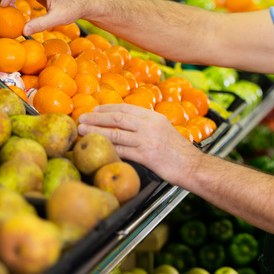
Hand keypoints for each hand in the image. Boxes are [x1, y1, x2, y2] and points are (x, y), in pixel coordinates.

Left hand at [77, 103, 202, 184]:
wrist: (192, 165)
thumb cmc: (178, 151)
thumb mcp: (165, 130)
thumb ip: (148, 125)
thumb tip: (127, 123)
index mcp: (155, 117)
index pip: (126, 108)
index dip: (107, 108)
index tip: (94, 110)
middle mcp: (150, 126)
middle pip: (117, 118)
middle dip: (96, 118)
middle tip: (82, 119)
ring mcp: (147, 140)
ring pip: (115, 133)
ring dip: (96, 132)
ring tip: (82, 131)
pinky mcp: (145, 156)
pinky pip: (121, 150)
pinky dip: (107, 148)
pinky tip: (97, 149)